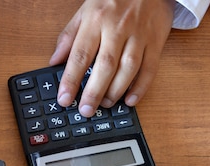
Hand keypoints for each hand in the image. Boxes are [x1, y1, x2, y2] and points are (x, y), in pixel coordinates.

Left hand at [50, 0, 173, 116]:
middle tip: (85, 110)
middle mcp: (118, 28)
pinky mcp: (156, 41)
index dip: (71, 80)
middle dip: (93, 92)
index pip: (80, 55)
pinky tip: (130, 100)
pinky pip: (150, 68)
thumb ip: (69, 37)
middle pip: (105, 66)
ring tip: (104, 104)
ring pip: (128, 69)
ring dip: (115, 91)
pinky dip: (140, 88)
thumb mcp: (85, 11)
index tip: (64, 99)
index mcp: (96, 20)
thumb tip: (54, 62)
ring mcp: (139, 34)